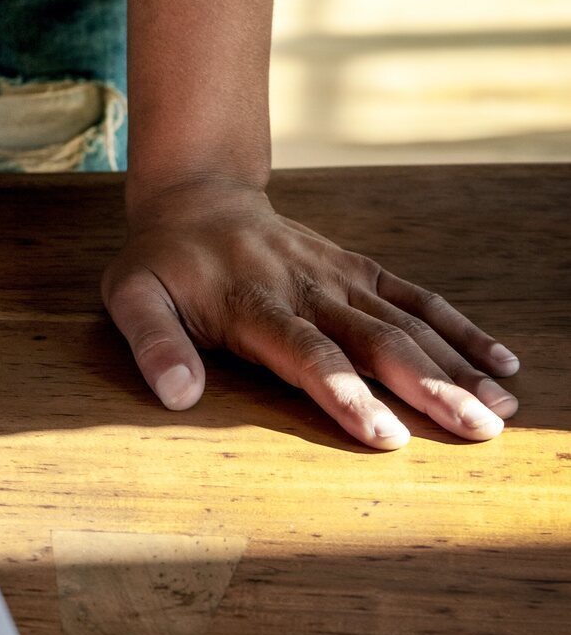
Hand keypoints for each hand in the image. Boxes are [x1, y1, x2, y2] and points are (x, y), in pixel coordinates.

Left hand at [102, 179, 519, 448]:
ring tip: (501, 410)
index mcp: (253, 304)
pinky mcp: (358, 269)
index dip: (346, 394)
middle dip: (428, 388)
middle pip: (375, 342)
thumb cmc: (160, 264)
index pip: (307, 354)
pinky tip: (501, 364)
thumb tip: (176, 397)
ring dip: (457, 366)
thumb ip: (153, 345)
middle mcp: (307, 289)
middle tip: (476, 431)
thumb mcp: (132, 298)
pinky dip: (460, 328)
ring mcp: (339, 276)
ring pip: (407, 323)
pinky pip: (416, 297)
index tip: (384, 435)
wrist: (196, 199)